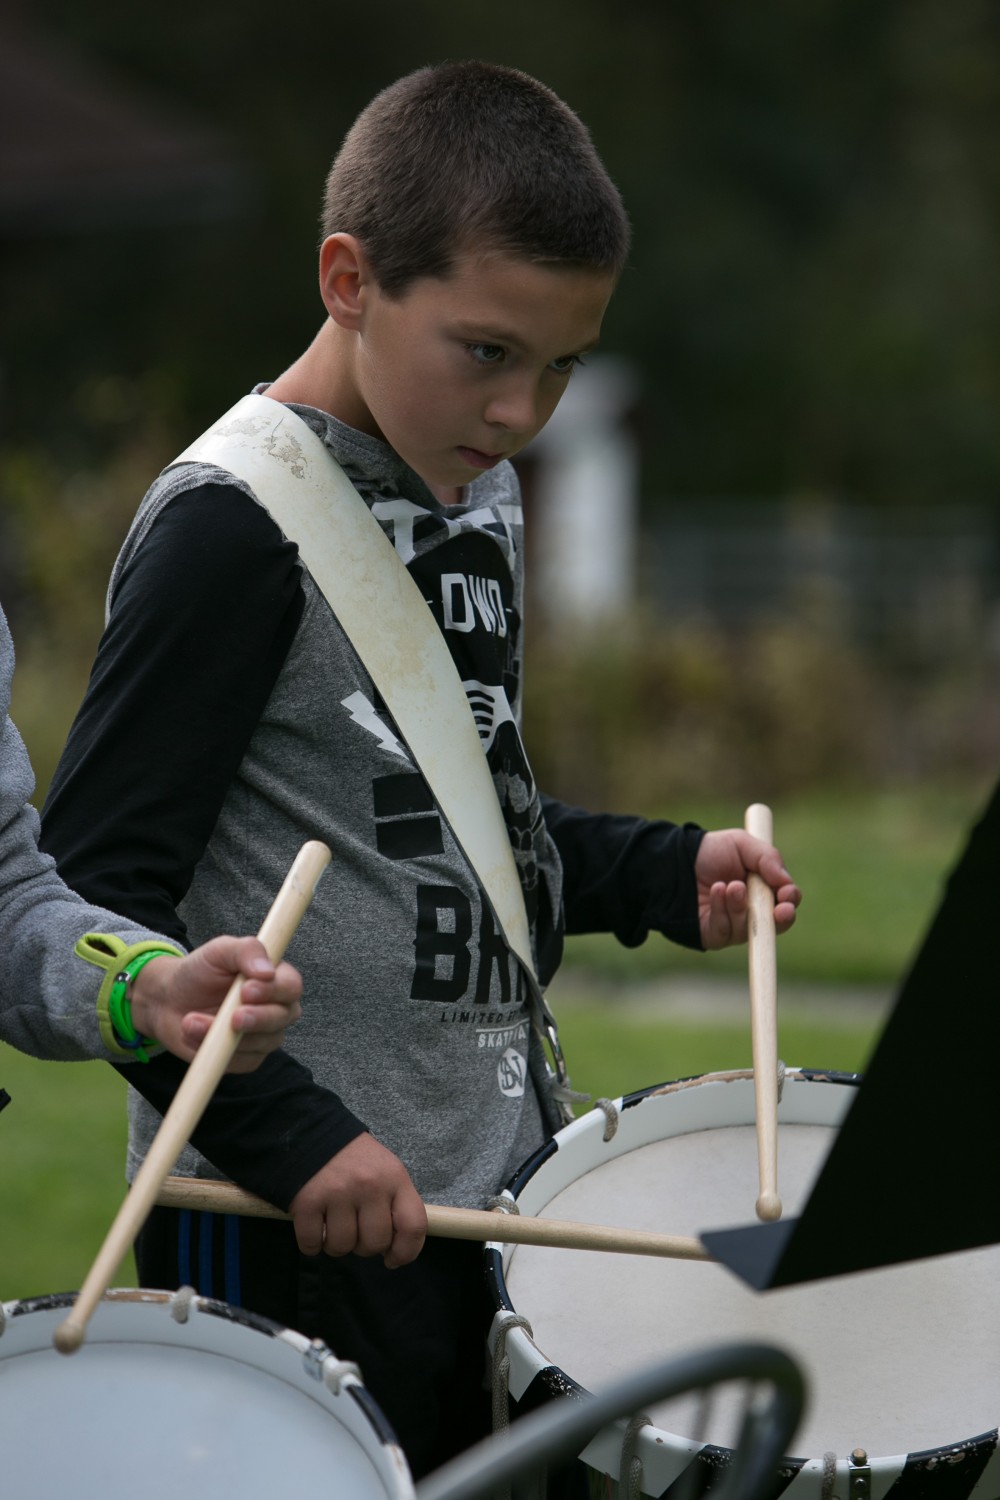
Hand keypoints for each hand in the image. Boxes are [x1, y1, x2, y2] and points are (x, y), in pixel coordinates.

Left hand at [129, 936, 302, 1070]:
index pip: (291, 986)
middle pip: (283, 1018)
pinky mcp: (246, 1058)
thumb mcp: (219, 950)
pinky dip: (216, 1051)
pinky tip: (194, 1035)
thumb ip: (246, 950)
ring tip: (191, 1021)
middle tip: (233, 1018)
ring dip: (224, 1035)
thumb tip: (267, 970)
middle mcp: (276, 1008)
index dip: (273, 990)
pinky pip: (241, 1061)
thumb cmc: (199, 972)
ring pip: (261, 1042)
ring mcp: (263, 1035)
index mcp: (276, 978)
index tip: (246, 990)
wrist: (169, 1000)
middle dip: (258, 1019)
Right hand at [289, 1133, 426, 1268]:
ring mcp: (338, 1193)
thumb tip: (394, 1249)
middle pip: (374, 1243)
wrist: (311, 1132)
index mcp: (395, 1177)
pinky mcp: (307, 1201)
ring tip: (332, 1223)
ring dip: (335, 1244)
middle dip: (363, 1247)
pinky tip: (313, 1224)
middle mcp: (369, 1185)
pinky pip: (311, 1244)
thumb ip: (394, 1203)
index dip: (406, 1252)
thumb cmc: (353, 1159)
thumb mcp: (385, 1170)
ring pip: (342, 1247)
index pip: (414, 1225)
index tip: (392, 1259)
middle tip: (354, 1229)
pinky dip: (311, 1243)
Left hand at [695, 830, 800, 949]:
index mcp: (765, 888)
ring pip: (749, 927)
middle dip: (781, 919)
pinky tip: (717, 891)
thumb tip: (786, 881)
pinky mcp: (716, 934)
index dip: (791, 899)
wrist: (675, 860)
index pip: (787, 900)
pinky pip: (725, 930)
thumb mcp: (742, 844)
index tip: (787, 893)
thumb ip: (767, 858)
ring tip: (730, 885)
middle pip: (776, 924)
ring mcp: (735, 924)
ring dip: (741, 905)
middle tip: (780, 910)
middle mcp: (754, 910)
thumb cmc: (712, 851)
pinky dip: (722, 910)